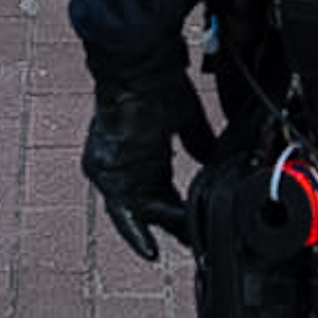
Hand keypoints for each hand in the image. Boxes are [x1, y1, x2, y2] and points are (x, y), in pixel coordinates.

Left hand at [82, 72, 215, 260]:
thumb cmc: (156, 81)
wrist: (138, 68)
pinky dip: (137, 233)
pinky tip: (150, 250)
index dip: (174, 210)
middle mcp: (120, 164)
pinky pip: (125, 212)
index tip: (190, 226)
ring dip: (162, 228)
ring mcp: (109, 170)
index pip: (158, 189)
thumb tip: (211, 156)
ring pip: (138, 212)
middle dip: (170, 224)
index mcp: (139, 150)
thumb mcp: (186, 117)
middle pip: (147, 205)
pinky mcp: (106, 173)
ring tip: (185, 244)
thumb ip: (197, 141)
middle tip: (190, 243)